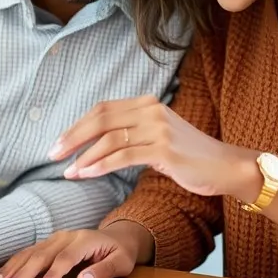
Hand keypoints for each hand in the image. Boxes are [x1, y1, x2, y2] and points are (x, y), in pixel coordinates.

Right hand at [0, 223, 146, 277]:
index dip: (52, 274)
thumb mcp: (121, 263)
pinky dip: (12, 265)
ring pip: (30, 253)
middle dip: (23, 272)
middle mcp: (66, 236)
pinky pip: (27, 253)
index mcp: (84, 240)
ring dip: (11, 269)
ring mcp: (55, 238)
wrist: (118, 236)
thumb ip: (103, 271)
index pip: (65, 258)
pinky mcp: (48, 244)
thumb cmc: (120, 253)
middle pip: (42, 254)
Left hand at [48, 95, 259, 198]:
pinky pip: (124, 156)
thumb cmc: (189, 156)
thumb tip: (96, 141)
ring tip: (68, 171)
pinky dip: (101, 165)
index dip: (77, 125)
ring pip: (110, 138)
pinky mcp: (164, 149)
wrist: (224, 166)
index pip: (103, 109)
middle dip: (73, 137)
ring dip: (84, 156)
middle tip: (52, 154)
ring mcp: (158, 128)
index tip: (58, 142)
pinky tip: (87, 174)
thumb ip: (133, 132)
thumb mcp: (158, 136)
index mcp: (147, 103)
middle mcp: (151, 110)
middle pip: (101, 119)